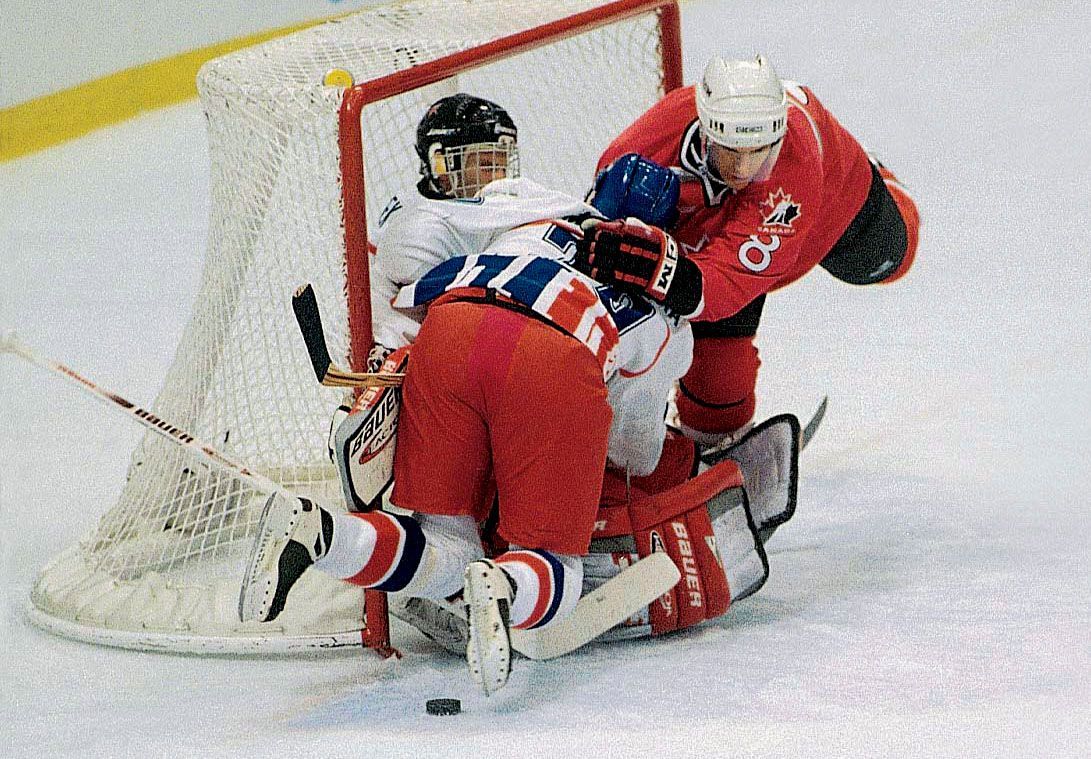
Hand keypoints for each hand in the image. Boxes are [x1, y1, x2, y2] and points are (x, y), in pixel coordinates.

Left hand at [575, 218, 701, 315]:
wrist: (678, 279)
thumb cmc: (661, 255)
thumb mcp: (656, 237)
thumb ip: (638, 229)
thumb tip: (617, 223)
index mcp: (653, 239)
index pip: (627, 232)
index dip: (609, 230)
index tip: (593, 229)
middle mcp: (650, 254)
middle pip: (621, 246)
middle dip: (601, 244)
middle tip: (585, 242)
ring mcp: (645, 270)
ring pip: (619, 262)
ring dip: (601, 259)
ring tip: (586, 255)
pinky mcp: (641, 285)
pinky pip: (621, 279)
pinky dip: (606, 275)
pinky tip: (594, 271)